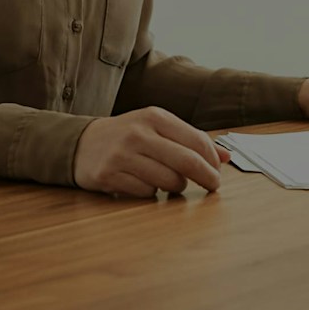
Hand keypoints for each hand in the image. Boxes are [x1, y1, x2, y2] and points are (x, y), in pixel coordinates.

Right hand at [74, 106, 229, 196]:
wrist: (81, 144)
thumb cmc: (128, 137)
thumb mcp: (158, 129)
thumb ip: (191, 140)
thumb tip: (226, 157)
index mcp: (154, 117)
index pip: (196, 141)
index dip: (212, 161)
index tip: (218, 172)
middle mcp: (138, 133)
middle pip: (187, 162)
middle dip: (207, 177)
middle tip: (213, 186)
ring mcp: (122, 155)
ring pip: (169, 181)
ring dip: (177, 187)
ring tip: (171, 182)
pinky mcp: (109, 175)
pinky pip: (147, 192)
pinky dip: (152, 192)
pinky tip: (144, 183)